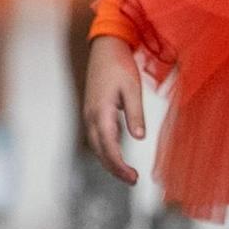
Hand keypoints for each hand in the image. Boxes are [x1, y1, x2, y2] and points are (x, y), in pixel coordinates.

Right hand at [82, 36, 142, 185]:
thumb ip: (135, 113)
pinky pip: (98, 137)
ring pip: (97, 146)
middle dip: (115, 168)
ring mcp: (90, 115)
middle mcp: (91, 117)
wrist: (105, 48)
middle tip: (133, 180)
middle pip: (100, 151)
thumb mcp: (132, 88)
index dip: (119, 165)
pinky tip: (118, 154)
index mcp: (101, 112)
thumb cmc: (120, 66)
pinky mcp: (93, 112)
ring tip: (128, 173)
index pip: (108, 147)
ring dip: (110, 161)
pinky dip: (107, 149)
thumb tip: (138, 138)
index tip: (133, 177)